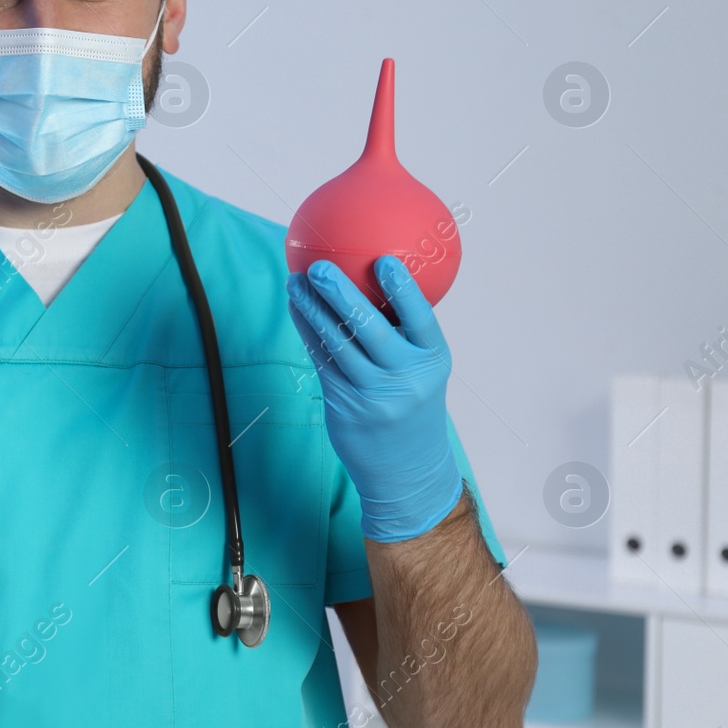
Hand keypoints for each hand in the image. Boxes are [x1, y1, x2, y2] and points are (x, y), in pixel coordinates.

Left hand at [284, 255, 462, 541]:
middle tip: (319, 266)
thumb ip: (408, 333)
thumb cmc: (414, 402)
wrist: (406, 468)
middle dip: (340, 294)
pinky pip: (321, 361)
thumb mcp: (425, 371)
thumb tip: (378, 274)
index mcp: (433, 362)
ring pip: (336, 344)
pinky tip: (297, 309)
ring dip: (311, 309)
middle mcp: (405, 378)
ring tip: (295, 281)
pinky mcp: (345, 405)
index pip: (420, 320)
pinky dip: (307, 331)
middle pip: (368, 329)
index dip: (403, 290)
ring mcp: (373, 395)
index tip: (384, 260)